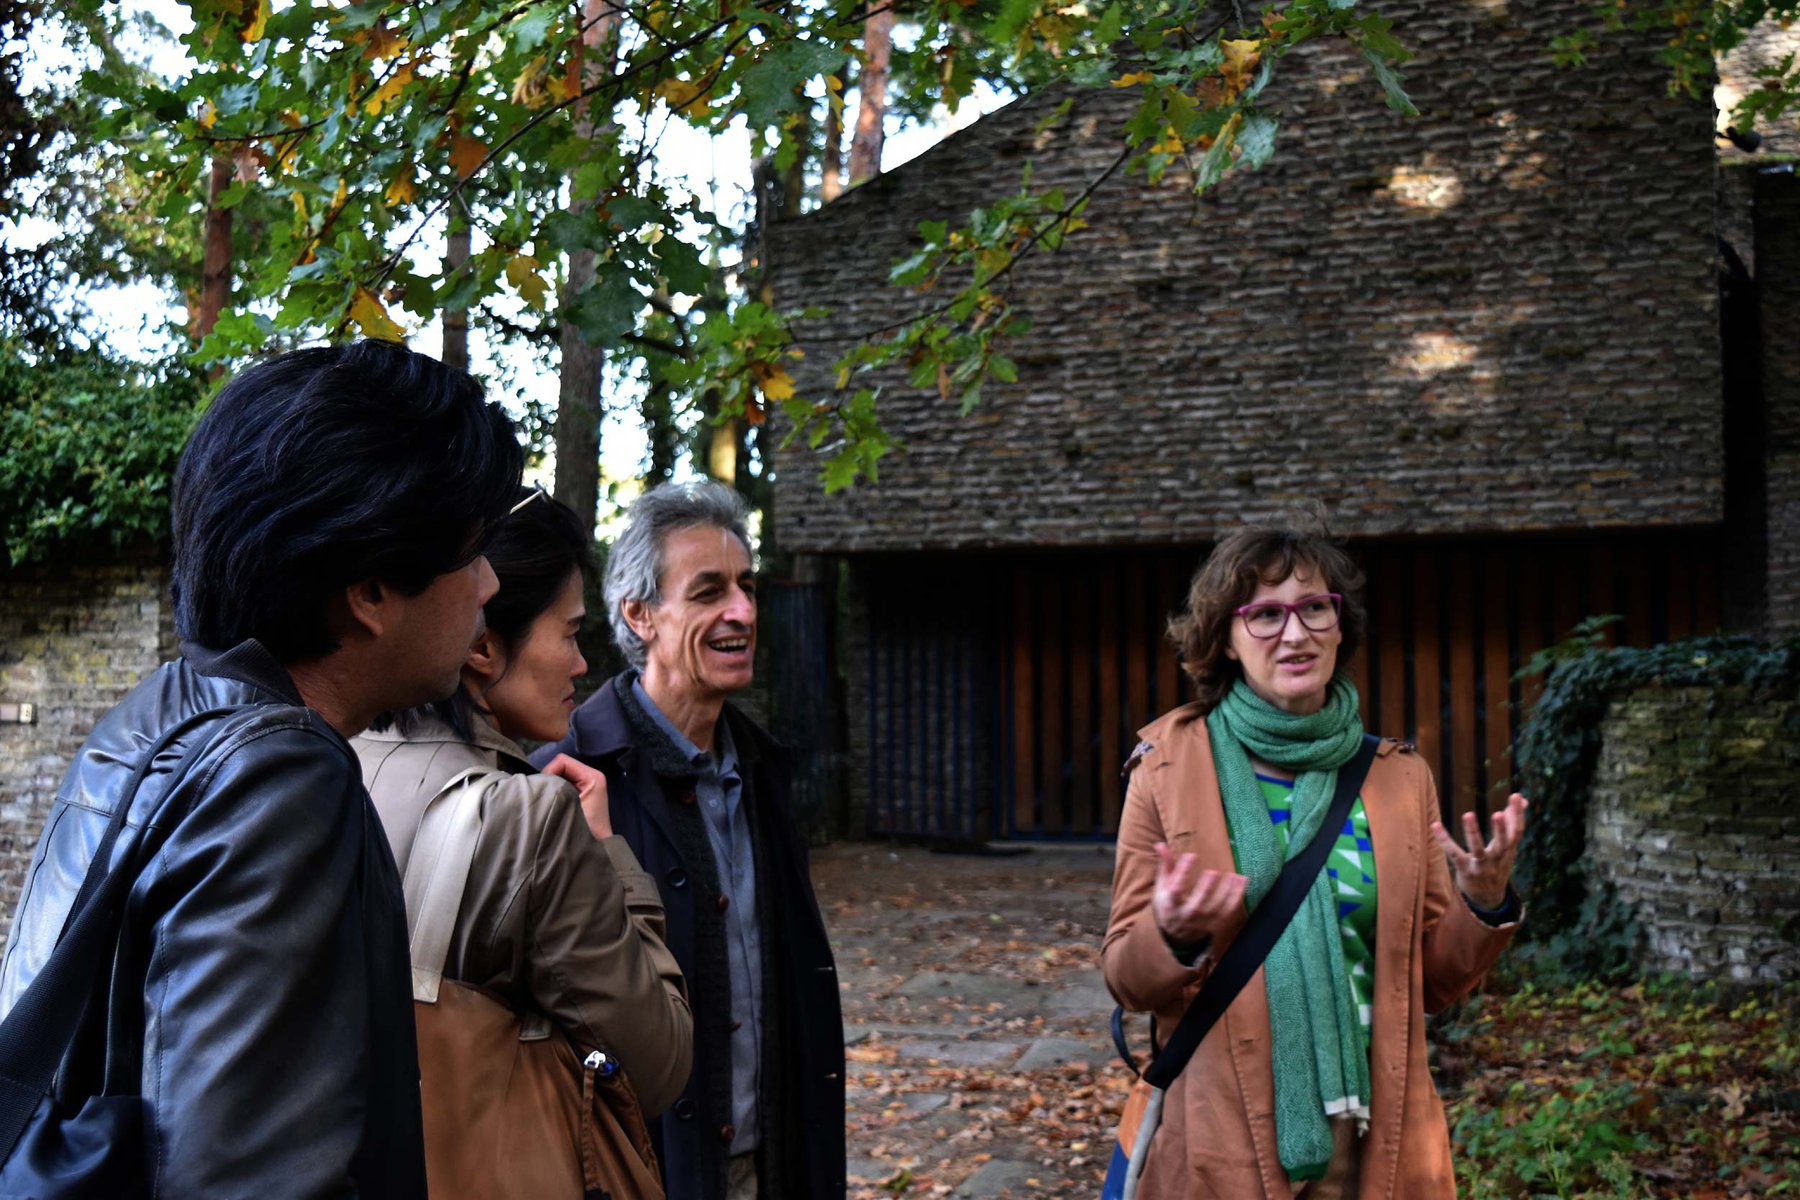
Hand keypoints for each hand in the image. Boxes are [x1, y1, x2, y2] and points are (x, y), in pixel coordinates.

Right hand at [541, 754, 611, 839]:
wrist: (594, 852)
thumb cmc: (583, 830)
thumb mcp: (568, 805)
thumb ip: (555, 788)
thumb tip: (538, 783)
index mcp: (593, 776)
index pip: (562, 761)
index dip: (548, 772)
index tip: (543, 791)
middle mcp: (591, 777)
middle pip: (560, 767)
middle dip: (548, 779)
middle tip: (542, 796)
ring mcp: (586, 786)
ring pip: (559, 776)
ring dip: (550, 786)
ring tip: (546, 801)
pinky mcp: (581, 795)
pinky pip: (562, 785)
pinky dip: (554, 792)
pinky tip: (551, 804)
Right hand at [1151, 842, 1248, 949]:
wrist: (1177, 934)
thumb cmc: (1169, 904)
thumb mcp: (1162, 887)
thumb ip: (1165, 866)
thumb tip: (1160, 844)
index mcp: (1170, 905)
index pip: (1175, 889)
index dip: (1182, 872)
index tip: (1191, 855)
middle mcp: (1186, 915)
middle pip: (1197, 905)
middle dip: (1205, 889)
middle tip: (1213, 872)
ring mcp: (1203, 921)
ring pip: (1217, 908)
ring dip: (1227, 892)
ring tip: (1234, 875)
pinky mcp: (1216, 922)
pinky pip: (1229, 910)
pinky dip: (1237, 896)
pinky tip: (1242, 880)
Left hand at [1431, 792, 1528, 910]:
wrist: (1489, 899)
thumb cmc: (1498, 864)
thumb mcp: (1508, 847)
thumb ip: (1512, 822)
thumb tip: (1522, 798)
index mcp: (1510, 850)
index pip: (1517, 831)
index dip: (1518, 814)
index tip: (1516, 795)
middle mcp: (1498, 859)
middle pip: (1503, 843)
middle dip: (1501, 829)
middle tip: (1498, 813)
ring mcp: (1482, 866)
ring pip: (1478, 850)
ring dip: (1473, 832)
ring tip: (1468, 814)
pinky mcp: (1466, 871)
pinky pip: (1454, 855)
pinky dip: (1444, 840)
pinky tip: (1435, 825)